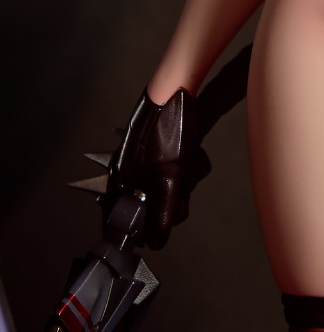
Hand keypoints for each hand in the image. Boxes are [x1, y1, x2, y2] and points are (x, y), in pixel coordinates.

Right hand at [105, 88, 210, 248]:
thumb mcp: (167, 176)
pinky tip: (196, 153)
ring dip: (187, 179)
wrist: (180, 88)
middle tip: (182, 184)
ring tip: (190, 163)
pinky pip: (183, 170)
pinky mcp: (169, 149)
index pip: (120, 219)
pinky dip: (193, 164)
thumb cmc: (167, 130)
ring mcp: (151, 160)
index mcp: (122, 178)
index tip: (155, 233)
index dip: (140, 229)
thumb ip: (162, 212)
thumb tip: (156, 243)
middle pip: (154, 205)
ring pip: (173, 188)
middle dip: (174, 198)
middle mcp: (133, 171)